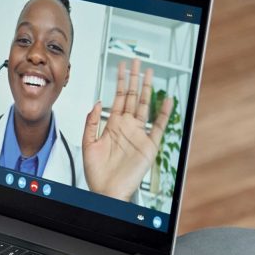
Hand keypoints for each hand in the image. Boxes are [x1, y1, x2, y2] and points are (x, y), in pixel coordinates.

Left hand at [82, 59, 172, 200]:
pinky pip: (158, 127)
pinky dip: (164, 113)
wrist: (106, 192)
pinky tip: (167, 100)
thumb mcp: (87, 143)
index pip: (118, 98)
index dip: (120, 82)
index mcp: (112, 125)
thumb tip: (97, 103)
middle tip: (136, 62)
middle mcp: (127, 127)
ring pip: (145, 107)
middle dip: (135, 79)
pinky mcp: (149, 146)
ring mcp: (139, 134)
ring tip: (150, 74)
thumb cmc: (97, 173)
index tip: (121, 67)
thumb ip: (91, 122)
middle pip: (133, 97)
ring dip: (148, 90)